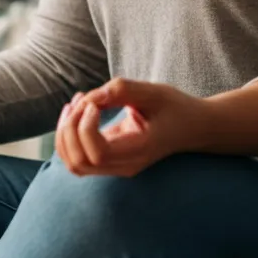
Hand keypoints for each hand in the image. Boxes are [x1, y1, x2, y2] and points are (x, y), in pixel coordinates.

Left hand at [55, 77, 208, 177]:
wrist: (192, 127)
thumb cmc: (176, 107)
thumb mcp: (155, 92)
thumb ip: (123, 91)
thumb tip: (91, 97)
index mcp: (138, 151)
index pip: (96, 154)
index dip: (85, 128)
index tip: (94, 103)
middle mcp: (125, 165)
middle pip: (79, 162)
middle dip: (69, 129)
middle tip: (81, 100)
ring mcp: (116, 166)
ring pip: (74, 163)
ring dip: (66, 133)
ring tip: (76, 103)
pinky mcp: (110, 160)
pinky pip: (79, 157)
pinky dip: (70, 135)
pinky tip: (80, 109)